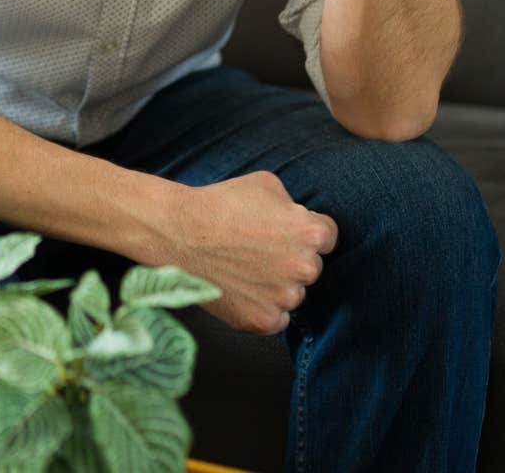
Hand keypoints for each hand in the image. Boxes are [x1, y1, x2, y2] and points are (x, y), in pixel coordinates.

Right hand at [150, 171, 337, 334]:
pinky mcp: (262, 321)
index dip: (304, 232)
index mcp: (311, 233)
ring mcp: (283, 298)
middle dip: (291, 258)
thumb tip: (302, 219)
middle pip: (311, 267)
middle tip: (256, 249)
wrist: (177, 232)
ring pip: (292, 293)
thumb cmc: (220, 203)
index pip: (328, 237)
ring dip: (276, 284)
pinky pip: (276, 318)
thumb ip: (295, 205)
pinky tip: (241, 288)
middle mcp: (304, 268)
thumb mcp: (267, 184)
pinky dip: (262, 307)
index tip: (282, 232)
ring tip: (243, 267)